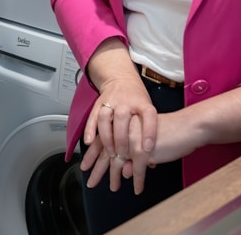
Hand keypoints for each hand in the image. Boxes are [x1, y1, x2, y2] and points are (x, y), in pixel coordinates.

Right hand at [81, 77, 157, 193]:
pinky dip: (89, 130)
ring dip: (106, 137)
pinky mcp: (98, 104)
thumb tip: (151, 163)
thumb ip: (148, 134)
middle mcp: (126, 101)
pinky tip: (89, 142)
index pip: (148, 114)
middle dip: (122, 139)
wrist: (120, 78)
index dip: (149, 131)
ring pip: (105, 117)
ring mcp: (111, 101)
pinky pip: (92, 117)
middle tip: (123, 155)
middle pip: (123, 118)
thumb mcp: (147, 110)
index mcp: (142, 103)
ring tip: (109, 152)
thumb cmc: (137, 100)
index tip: (147, 148)